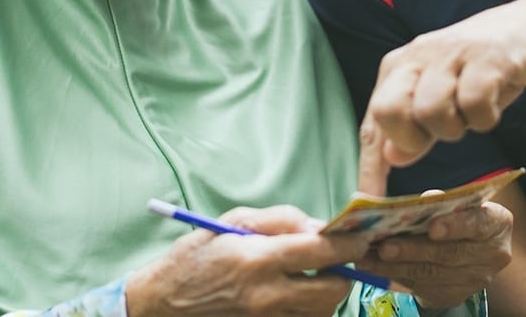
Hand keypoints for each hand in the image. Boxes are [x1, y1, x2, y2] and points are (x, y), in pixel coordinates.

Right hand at [126, 205, 372, 315]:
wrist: (165, 302)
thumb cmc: (198, 255)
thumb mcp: (234, 222)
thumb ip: (281, 219)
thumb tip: (319, 225)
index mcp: (258, 259)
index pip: (322, 251)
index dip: (349, 243)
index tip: (360, 238)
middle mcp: (267, 295)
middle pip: (334, 290)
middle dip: (344, 273)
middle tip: (336, 260)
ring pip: (325, 311)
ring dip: (329, 293)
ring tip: (314, 278)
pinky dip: (311, 310)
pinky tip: (299, 296)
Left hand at [356, 200, 512, 308]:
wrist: (470, 248)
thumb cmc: (460, 215)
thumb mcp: (458, 202)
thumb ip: (443, 201)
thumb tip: (426, 199)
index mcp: (497, 224)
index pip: (478, 223)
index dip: (455, 225)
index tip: (432, 226)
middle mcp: (492, 255)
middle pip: (449, 254)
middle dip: (413, 249)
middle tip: (383, 245)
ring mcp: (474, 280)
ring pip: (431, 274)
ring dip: (396, 266)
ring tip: (368, 257)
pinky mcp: (454, 295)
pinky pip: (422, 288)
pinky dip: (395, 276)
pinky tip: (374, 268)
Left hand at [358, 0, 525, 193]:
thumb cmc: (484, 68)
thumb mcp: (444, 97)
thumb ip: (416, 129)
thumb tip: (391, 159)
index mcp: (400, 67)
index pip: (373, 122)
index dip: (370, 168)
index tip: (370, 206)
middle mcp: (418, 56)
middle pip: (388, 111)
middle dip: (412, 138)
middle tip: (440, 136)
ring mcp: (452, 53)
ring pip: (430, 110)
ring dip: (454, 128)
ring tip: (470, 116)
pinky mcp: (488, 57)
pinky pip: (475, 103)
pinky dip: (485, 118)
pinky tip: (492, 108)